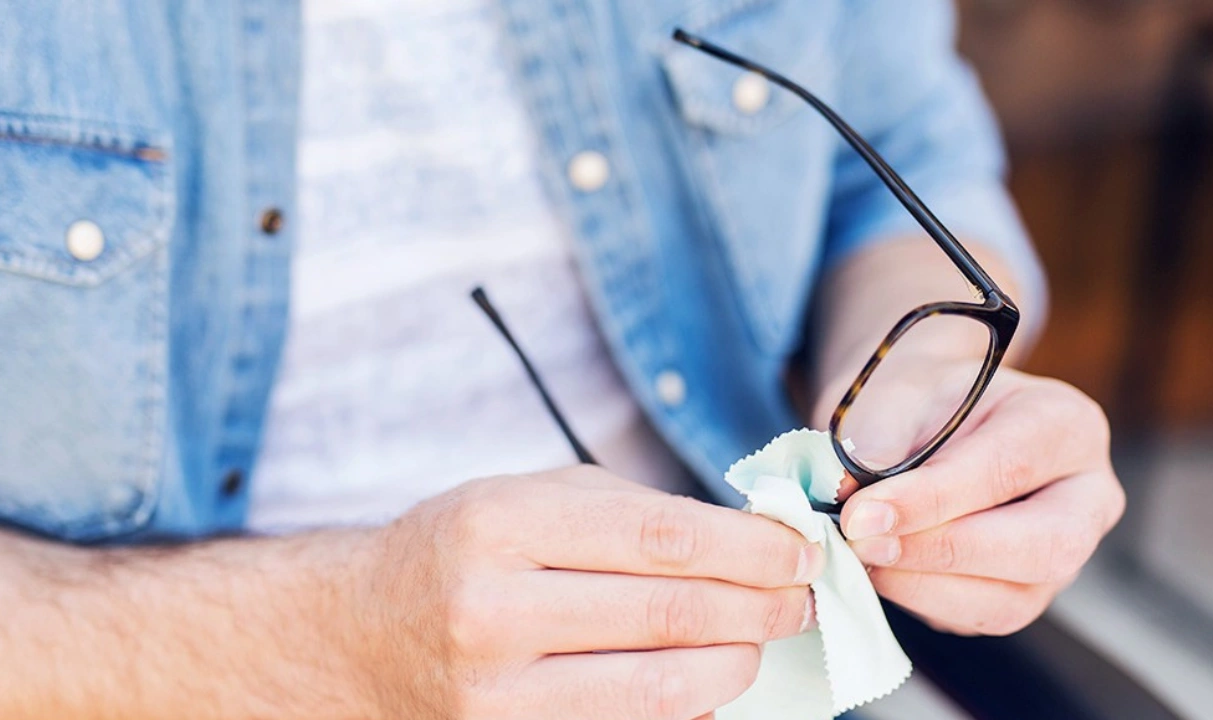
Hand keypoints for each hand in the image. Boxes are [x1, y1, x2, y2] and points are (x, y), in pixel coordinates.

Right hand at [344, 465, 822, 719]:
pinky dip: (689, 709)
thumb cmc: (461, 551)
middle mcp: (491, 611)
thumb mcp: (530, 497)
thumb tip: (752, 537)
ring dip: (738, 663)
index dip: (749, 547)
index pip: (661, 538)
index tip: (799, 549)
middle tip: (802, 597)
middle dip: (761, 606)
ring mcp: (495, 695)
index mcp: (500, 525)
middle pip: (671, 614)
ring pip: (662, 691)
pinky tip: (708, 680)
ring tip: (763, 638)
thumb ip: (634, 511)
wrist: (363, 634)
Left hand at [814, 360, 1124, 635]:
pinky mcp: (1026, 593)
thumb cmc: (920, 402)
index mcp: (1066, 425)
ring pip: (1013, 600)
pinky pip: (981, 617)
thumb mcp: (898, 396)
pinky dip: (921, 600)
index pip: (1009, 468)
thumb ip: (882, 444)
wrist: (922, 419)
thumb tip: (860, 507)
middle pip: (1042, 547)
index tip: (864, 514)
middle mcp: (1086, 496)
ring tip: (862, 556)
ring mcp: (1065, 555)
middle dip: (942, 552)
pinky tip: (879, 570)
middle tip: (864, 542)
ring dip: (924, 585)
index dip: (932, 499)